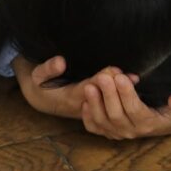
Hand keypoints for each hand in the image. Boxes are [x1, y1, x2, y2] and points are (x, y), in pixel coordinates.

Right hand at [14, 56, 135, 118]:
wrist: (42, 100)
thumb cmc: (40, 85)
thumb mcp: (36, 76)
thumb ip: (47, 69)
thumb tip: (61, 61)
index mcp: (69, 98)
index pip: (89, 89)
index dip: (102, 80)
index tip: (114, 69)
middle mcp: (82, 106)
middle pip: (103, 98)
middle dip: (116, 86)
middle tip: (130, 75)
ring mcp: (90, 108)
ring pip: (108, 104)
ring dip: (122, 93)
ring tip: (134, 80)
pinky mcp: (95, 108)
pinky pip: (110, 106)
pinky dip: (121, 98)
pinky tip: (132, 87)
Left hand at [81, 72, 170, 139]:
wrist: (169, 122)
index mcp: (150, 124)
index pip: (135, 110)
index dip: (126, 95)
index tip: (120, 77)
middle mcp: (133, 132)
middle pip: (116, 115)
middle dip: (108, 95)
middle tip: (103, 76)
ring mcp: (119, 133)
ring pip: (103, 122)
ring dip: (95, 104)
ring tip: (90, 85)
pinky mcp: (110, 131)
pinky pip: (95, 128)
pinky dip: (88, 117)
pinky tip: (84, 101)